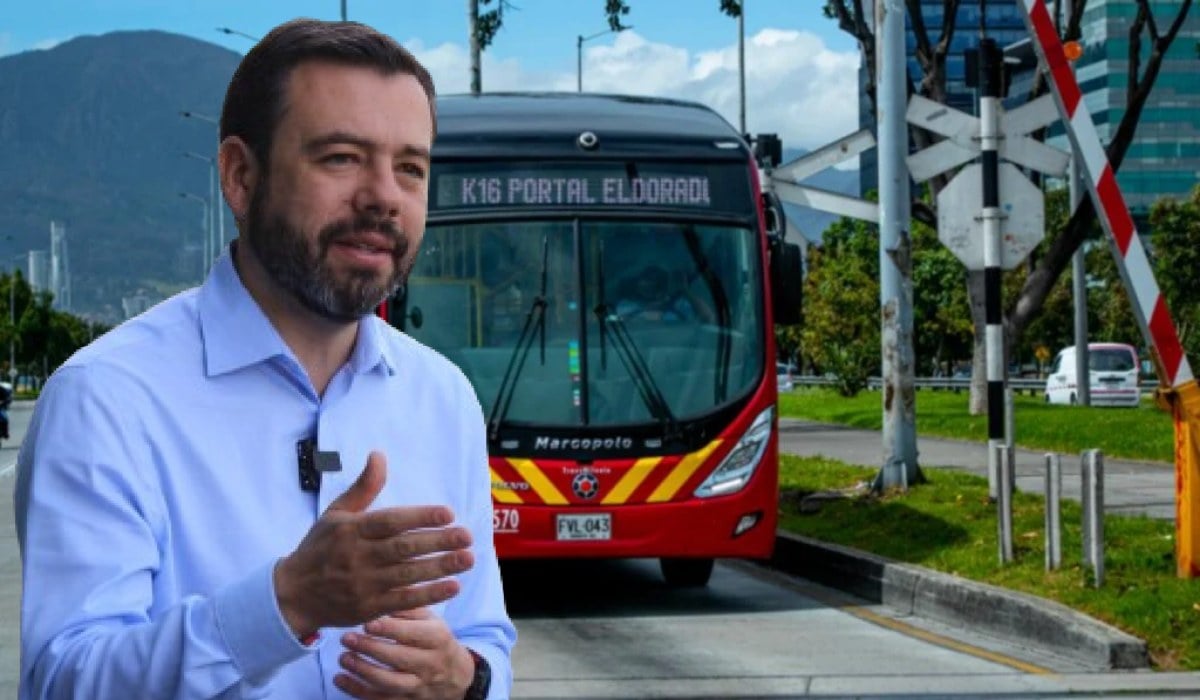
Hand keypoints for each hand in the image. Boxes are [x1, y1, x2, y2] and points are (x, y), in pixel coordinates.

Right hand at [273, 452, 474, 638]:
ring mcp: (362, 584)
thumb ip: (363, 487)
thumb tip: (379, 454)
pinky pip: (403, 600)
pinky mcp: (368, 607)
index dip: (420, 517)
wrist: (293, 594)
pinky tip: (453, 586)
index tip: (449, 513)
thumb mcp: (336, 514)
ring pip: (406, 574)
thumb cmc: (320, 548)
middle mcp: (356, 556)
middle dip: (437, 542)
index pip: (389, 521)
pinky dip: (429, 594)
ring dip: (440, 567)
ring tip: (468, 558)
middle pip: (402, 548)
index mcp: (350, 530)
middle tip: (467, 535)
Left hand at [334, 608, 474, 699]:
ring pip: (389, 682)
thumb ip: (408, 606)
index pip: (413, 634)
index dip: (389, 629)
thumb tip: (387, 586)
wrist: (455, 676)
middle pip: (398, 658)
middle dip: (370, 648)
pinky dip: (357, 690)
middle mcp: (430, 664)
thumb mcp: (430, 620)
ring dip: (362, 670)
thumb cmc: (435, 640)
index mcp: (437, 638)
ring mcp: (418, 686)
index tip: (367, 622)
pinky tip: (339, 678)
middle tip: (346, 637)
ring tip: (343, 657)